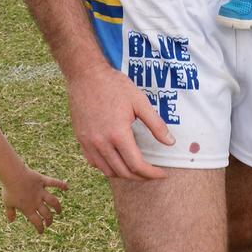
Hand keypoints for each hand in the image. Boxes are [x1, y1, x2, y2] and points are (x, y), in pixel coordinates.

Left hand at [2, 166, 68, 233]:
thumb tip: (11, 221)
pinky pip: (53, 182)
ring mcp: (40, 191)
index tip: (41, 231)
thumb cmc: (8, 189)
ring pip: (53, 201)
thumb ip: (10, 212)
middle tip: (49, 223)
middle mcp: (36, 201)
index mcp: (28, 208)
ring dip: (57, 207)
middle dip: (49, 220)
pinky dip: (61, 184)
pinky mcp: (42, 180)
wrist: (12, 175)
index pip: (37, 222)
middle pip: (46, 214)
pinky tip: (67, 188)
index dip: (40, 228)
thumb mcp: (7, 203)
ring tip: (59, 211)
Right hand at [68, 64, 173, 180]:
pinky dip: (107, 167)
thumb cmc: (113, 85)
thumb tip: (170, 142)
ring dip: (124, 174)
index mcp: (118, 134)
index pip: (137, 165)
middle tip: (151, 173)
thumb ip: (156, 124)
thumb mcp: (139, 101)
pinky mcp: (81, 139)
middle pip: (123, 172)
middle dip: (140, 177)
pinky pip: (94, 162)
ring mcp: (89, 142)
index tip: (162, 174)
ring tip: (135, 168)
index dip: (152, 173)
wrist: (86, 75)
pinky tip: (116, 160)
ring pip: (107, 171)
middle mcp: (101, 142)